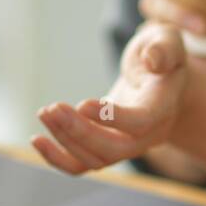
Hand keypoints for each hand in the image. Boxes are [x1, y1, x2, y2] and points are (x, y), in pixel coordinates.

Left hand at [32, 23, 187, 173]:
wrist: (162, 81)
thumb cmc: (161, 55)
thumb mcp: (168, 40)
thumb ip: (164, 48)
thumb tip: (153, 60)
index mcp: (163, 106)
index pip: (141, 122)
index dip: (112, 118)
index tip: (82, 104)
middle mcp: (149, 134)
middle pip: (115, 149)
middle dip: (80, 133)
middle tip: (53, 108)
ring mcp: (128, 146)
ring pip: (96, 160)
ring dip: (65, 140)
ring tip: (44, 112)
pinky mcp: (108, 148)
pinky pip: (83, 165)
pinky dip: (58, 158)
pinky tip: (36, 139)